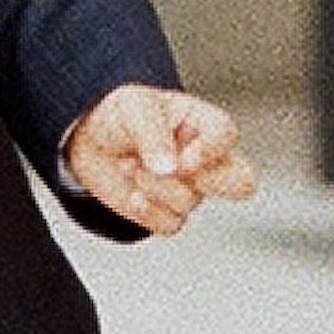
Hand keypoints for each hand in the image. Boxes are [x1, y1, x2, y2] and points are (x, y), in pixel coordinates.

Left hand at [59, 84, 257, 234]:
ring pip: (188, 202)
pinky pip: (170, 224)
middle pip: (242, 182)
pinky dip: (147, 211)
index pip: (226, 135)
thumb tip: (170, 169)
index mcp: (204, 124)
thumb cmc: (122, 116)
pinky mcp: (170, 213)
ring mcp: (191, 189)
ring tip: (130, 165)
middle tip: (174, 169)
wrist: (91, 140)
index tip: (181, 158)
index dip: (208, 151)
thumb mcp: (135, 109)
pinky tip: (133, 194)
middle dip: (209, 181)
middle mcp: (205, 159)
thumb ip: (153, 136)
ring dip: (153, 185)